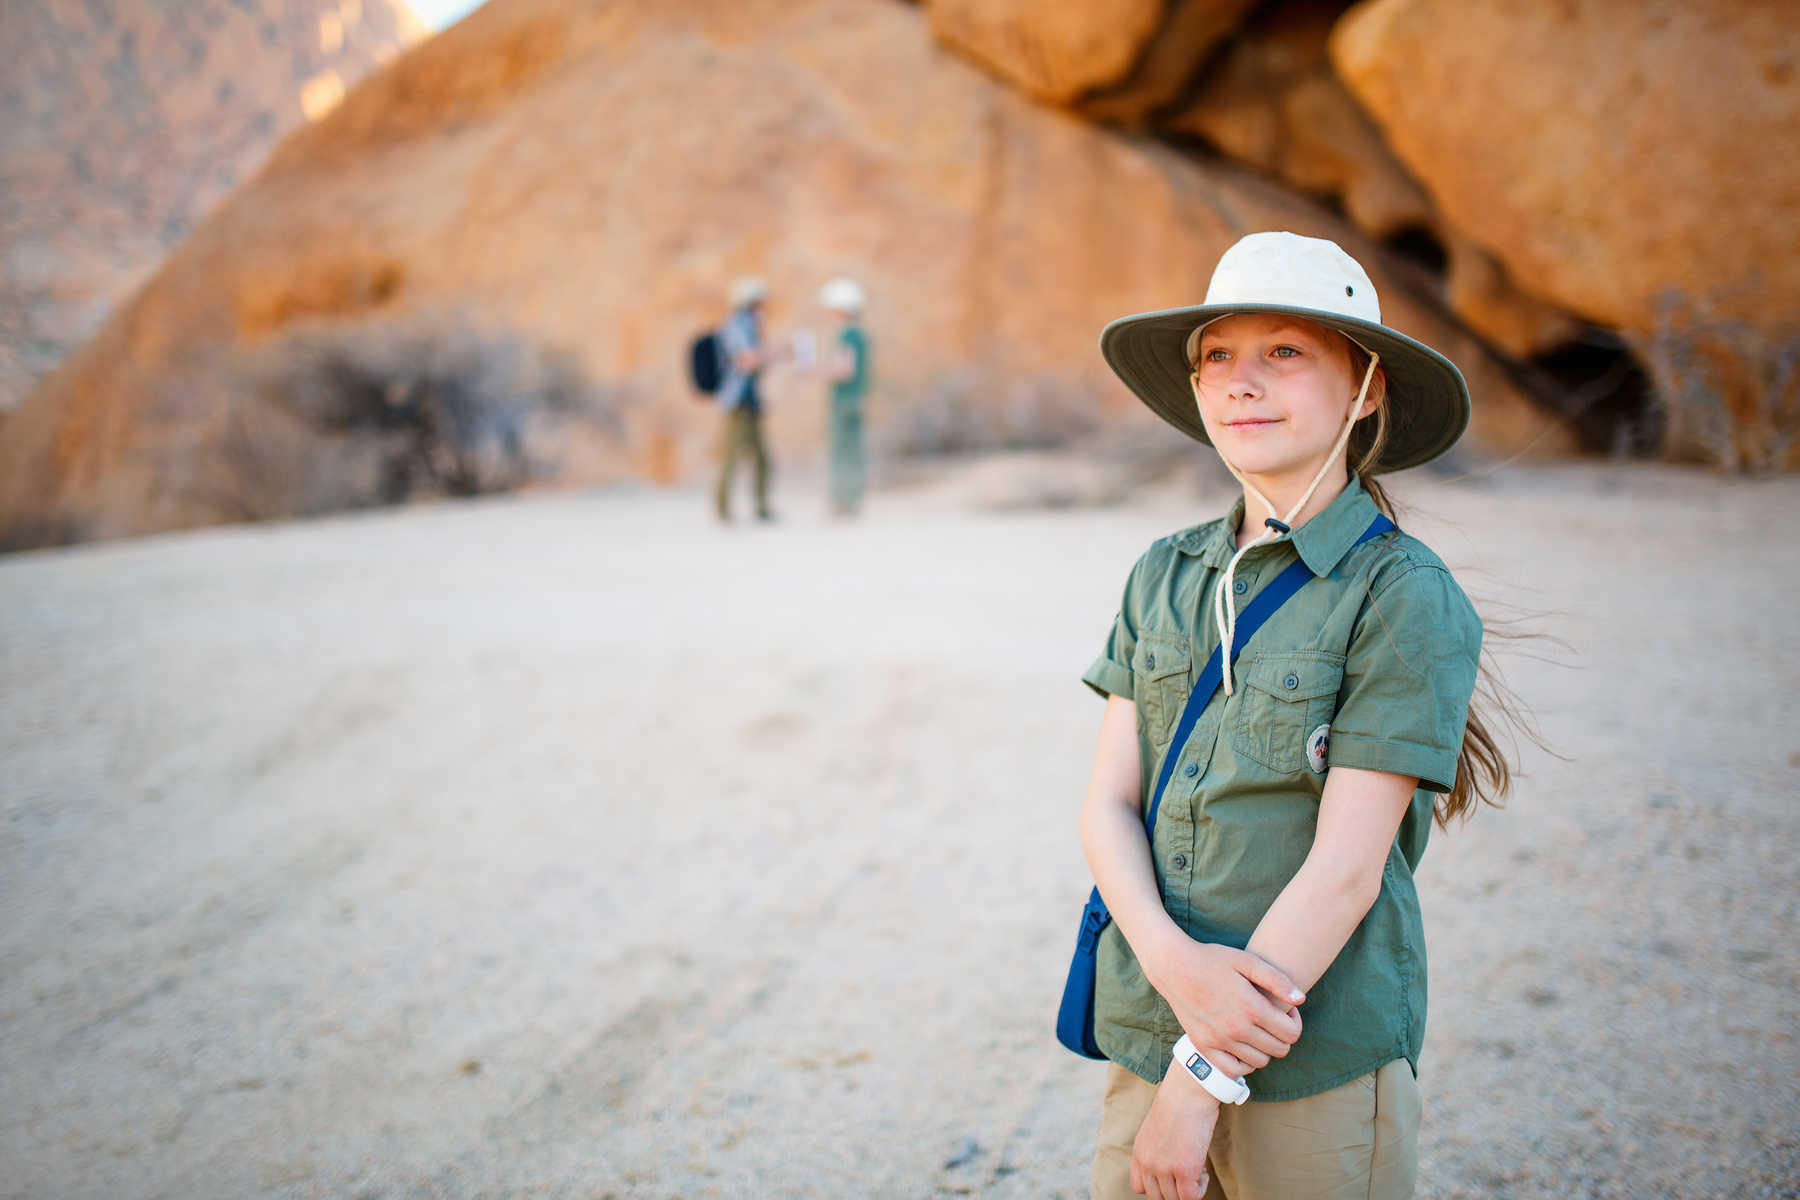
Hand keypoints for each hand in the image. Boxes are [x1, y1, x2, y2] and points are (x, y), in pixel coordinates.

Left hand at [1131, 1065, 1221, 1199]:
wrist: (1188, 1090)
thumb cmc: (1178, 1102)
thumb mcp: (1156, 1127)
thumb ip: (1157, 1148)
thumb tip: (1170, 1160)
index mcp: (1139, 1152)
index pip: (1139, 1187)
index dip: (1157, 1186)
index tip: (1172, 1176)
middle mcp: (1148, 1163)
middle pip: (1157, 1197)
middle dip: (1174, 1190)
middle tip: (1188, 1174)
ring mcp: (1164, 1168)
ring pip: (1174, 1199)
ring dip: (1189, 1189)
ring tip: (1198, 1168)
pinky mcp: (1184, 1170)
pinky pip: (1190, 1197)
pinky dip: (1199, 1190)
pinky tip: (1203, 1172)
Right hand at [1146, 936, 1303, 1073]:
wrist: (1173, 966)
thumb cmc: (1212, 959)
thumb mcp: (1246, 960)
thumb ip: (1277, 980)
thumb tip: (1301, 1000)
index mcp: (1251, 1007)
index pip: (1292, 1033)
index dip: (1295, 1021)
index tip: (1285, 1009)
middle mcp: (1236, 1028)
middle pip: (1280, 1050)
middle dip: (1283, 1035)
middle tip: (1272, 1018)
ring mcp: (1219, 1041)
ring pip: (1260, 1062)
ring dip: (1265, 1049)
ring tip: (1257, 1029)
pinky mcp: (1204, 1047)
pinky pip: (1234, 1070)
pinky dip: (1244, 1063)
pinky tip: (1242, 1045)